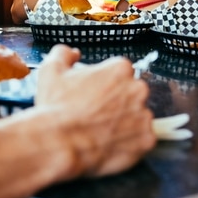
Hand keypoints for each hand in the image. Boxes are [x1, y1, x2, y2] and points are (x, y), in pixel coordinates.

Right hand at [34, 45, 154, 177]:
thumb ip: (64, 54)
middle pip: (132, 94)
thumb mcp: (51, 71)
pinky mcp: (146, 139)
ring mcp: (143, 115)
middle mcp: (137, 90)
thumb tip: (73, 54)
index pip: (121, 72)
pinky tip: (110, 142)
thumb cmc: (56, 109)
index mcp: (119, 69)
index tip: (96, 94)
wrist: (58, 142)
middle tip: (97, 112)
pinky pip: (142, 139)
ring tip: (102, 130)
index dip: (106, 84)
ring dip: (125, 122)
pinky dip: (130, 142)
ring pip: (138, 117)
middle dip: (118, 102)